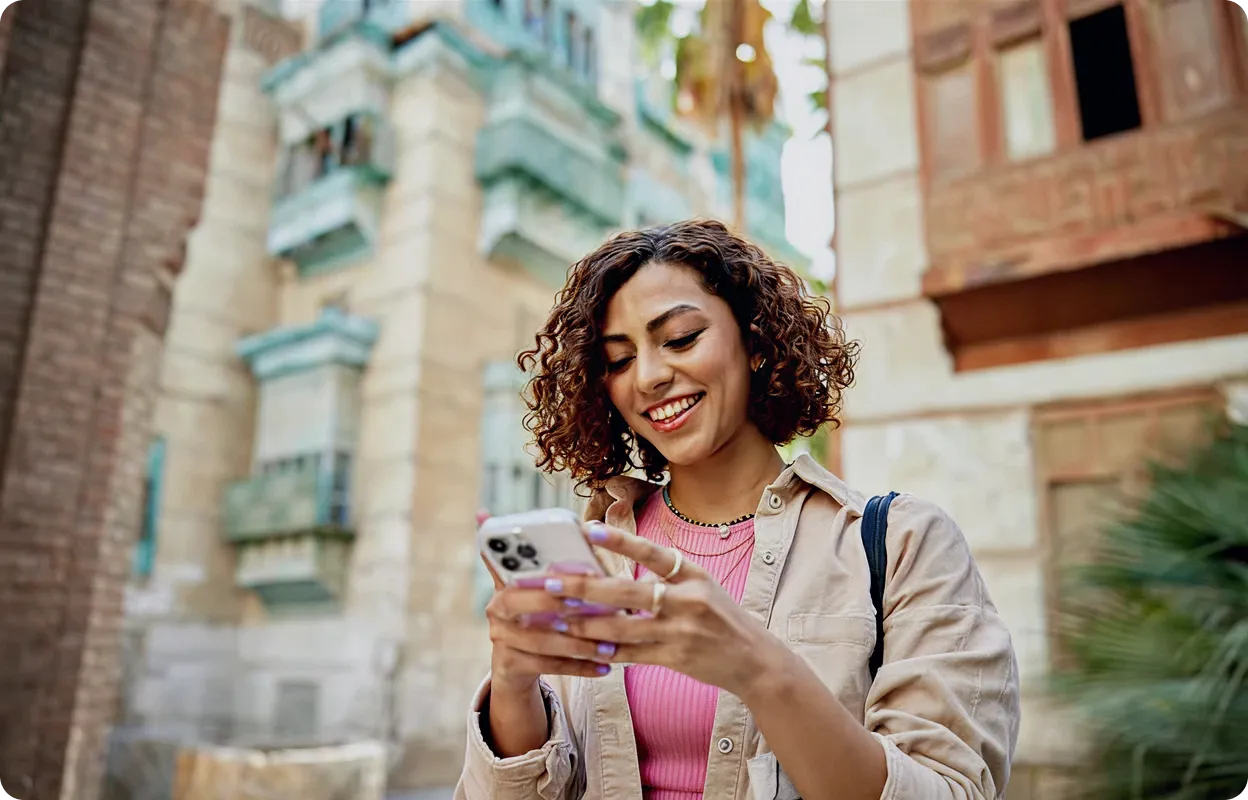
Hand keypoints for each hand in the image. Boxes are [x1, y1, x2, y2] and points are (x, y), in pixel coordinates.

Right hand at [477, 512, 616, 693]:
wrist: (515, 664)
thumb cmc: (536, 615)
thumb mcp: (536, 588)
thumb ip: (547, 564)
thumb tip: (555, 521)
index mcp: (504, 582)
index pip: (515, 567)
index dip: (537, 569)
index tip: (566, 575)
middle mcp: (495, 608)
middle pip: (523, 603)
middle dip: (560, 605)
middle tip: (594, 607)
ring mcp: (499, 638)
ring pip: (542, 640)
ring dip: (580, 644)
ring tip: (611, 646)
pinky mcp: (508, 664)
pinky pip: (547, 666)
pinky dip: (579, 666)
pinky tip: (604, 667)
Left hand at [548, 521, 782, 697]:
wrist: (755, 660)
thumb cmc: (722, 618)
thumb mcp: (703, 586)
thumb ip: (667, 576)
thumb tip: (621, 568)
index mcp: (694, 575)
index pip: (654, 553)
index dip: (621, 541)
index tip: (590, 530)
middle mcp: (688, 601)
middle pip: (628, 591)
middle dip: (585, 587)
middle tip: (552, 582)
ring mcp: (680, 631)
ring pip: (623, 627)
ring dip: (586, 623)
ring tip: (558, 618)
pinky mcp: (674, 658)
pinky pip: (631, 655)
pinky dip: (606, 651)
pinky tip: (582, 646)